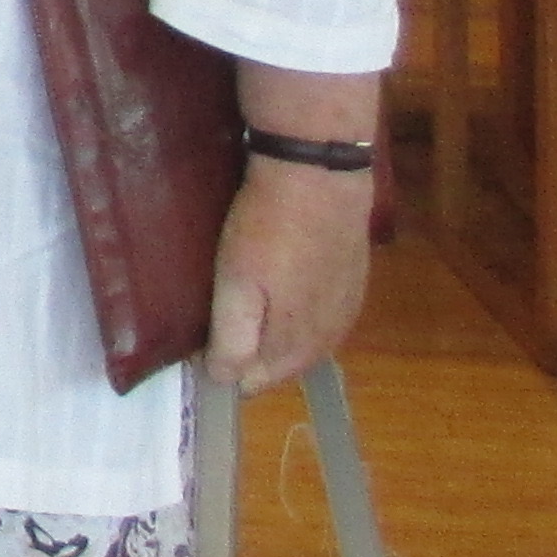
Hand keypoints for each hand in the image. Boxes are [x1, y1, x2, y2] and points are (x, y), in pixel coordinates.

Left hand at [204, 152, 372, 389]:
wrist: (319, 174)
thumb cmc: (270, 228)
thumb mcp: (237, 284)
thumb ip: (233, 339)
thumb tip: (225, 382)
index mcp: (298, 345)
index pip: (257, 382)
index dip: (226, 368)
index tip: (201, 343)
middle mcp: (329, 338)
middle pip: (283, 365)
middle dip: (252, 355)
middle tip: (219, 322)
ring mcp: (347, 309)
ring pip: (305, 342)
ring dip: (276, 336)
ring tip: (247, 309)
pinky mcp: (355, 282)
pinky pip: (322, 316)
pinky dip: (299, 315)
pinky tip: (283, 294)